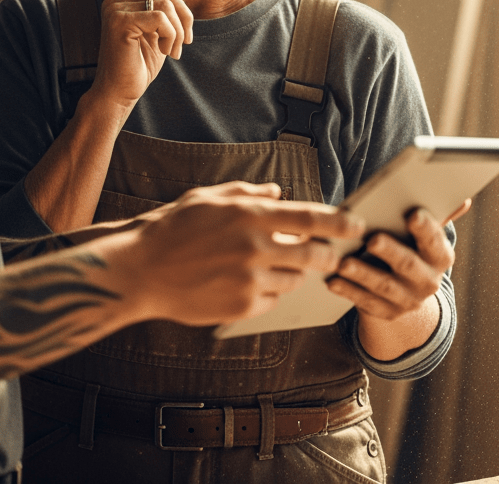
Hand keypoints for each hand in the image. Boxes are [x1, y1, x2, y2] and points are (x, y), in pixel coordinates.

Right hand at [89, 0, 200, 109]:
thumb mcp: (158, 33)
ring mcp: (115, 10)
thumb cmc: (139, 66)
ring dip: (179, 31)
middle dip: (185, 15)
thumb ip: (165, 9)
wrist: (119, 93)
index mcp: (123, 0)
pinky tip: (165, 51)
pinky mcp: (120, 22)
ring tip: (173, 51)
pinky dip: (171, 35)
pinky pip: (161, 18)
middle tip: (187, 41)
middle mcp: (115, 0)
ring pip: (167, 4)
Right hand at [112, 182, 365, 326]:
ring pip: (293, 280)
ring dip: (292, 274)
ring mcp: (249, 279)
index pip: (310, 218)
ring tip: (268, 267)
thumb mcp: (208, 198)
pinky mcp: (241, 306)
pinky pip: (271, 300)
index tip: (358, 225)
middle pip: (314, 255)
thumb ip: (248, 193)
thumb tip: (278, 191)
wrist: (140, 270)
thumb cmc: (172, 229)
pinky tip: (244, 284)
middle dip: (329, 256)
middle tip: (331, 256)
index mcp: (250, 215)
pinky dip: (267, 293)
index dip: (340, 222)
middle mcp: (255, 247)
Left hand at [328, 207, 453, 322]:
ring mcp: (408, 300)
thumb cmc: (411, 249)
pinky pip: (366, 302)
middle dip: (391, 252)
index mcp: (440, 257)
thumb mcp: (423, 236)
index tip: (412, 214)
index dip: (425, 229)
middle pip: (408, 265)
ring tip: (343, 262)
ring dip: (363, 274)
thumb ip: (438, 216)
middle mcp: (429, 282)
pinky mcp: (387, 313)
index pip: (435, 241)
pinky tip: (333, 281)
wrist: (407, 294)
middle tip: (372, 239)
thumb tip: (465, 200)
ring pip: (383, 286)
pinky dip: (348, 291)